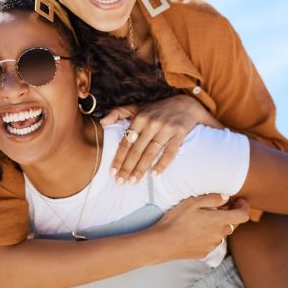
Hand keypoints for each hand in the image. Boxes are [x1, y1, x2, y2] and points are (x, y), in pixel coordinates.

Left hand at [104, 94, 218, 182]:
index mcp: (140, 118)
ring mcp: (166, 128)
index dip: (118, 158)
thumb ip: (118, 112)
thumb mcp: (137, 108)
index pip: (126, 142)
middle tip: (120, 182)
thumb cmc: (157, 110)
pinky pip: (170, 152)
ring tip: (133, 181)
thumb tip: (101, 122)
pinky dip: (162, 164)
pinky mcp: (179, 133)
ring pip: (151, 153)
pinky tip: (154, 175)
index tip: (112, 172)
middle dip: (127, 168)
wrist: (186, 105)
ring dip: (141, 169)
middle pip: (136, 150)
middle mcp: (152, 123)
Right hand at [147, 195, 249, 261]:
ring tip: (203, 218)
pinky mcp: (205, 252)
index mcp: (218, 221)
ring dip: (218, 225)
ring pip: (222, 233)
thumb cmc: (176, 220)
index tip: (239, 201)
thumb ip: (212, 198)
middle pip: (233, 224)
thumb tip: (226, 197)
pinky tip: (196, 230)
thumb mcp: (192, 202)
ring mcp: (213, 245)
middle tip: (219, 207)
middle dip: (229, 215)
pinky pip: (212, 241)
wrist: (163, 243)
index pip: (243, 216)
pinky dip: (209, 234)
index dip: (244, 207)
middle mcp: (219, 235)